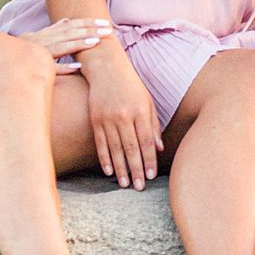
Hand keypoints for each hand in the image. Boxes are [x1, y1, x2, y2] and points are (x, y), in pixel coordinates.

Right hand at [30, 16, 112, 66]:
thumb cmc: (20, 51)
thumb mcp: (36, 38)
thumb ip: (52, 30)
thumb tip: (67, 20)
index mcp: (45, 34)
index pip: (70, 26)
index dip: (88, 23)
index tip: (105, 23)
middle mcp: (42, 41)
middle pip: (69, 34)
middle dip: (90, 30)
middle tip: (108, 30)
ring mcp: (38, 54)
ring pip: (61, 47)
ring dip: (79, 44)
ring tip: (96, 42)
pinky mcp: (34, 68)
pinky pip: (51, 68)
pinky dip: (64, 68)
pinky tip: (79, 68)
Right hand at [80, 38, 163, 186]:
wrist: (106, 67)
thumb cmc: (131, 85)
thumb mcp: (147, 101)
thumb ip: (153, 124)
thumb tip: (159, 148)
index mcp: (140, 111)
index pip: (146, 141)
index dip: (149, 160)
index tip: (151, 176)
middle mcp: (124, 115)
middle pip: (131, 148)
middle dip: (136, 169)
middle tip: (139, 187)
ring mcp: (108, 118)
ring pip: (115, 148)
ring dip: (120, 168)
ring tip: (124, 184)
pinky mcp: (95, 119)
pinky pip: (100, 142)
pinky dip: (104, 158)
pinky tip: (109, 171)